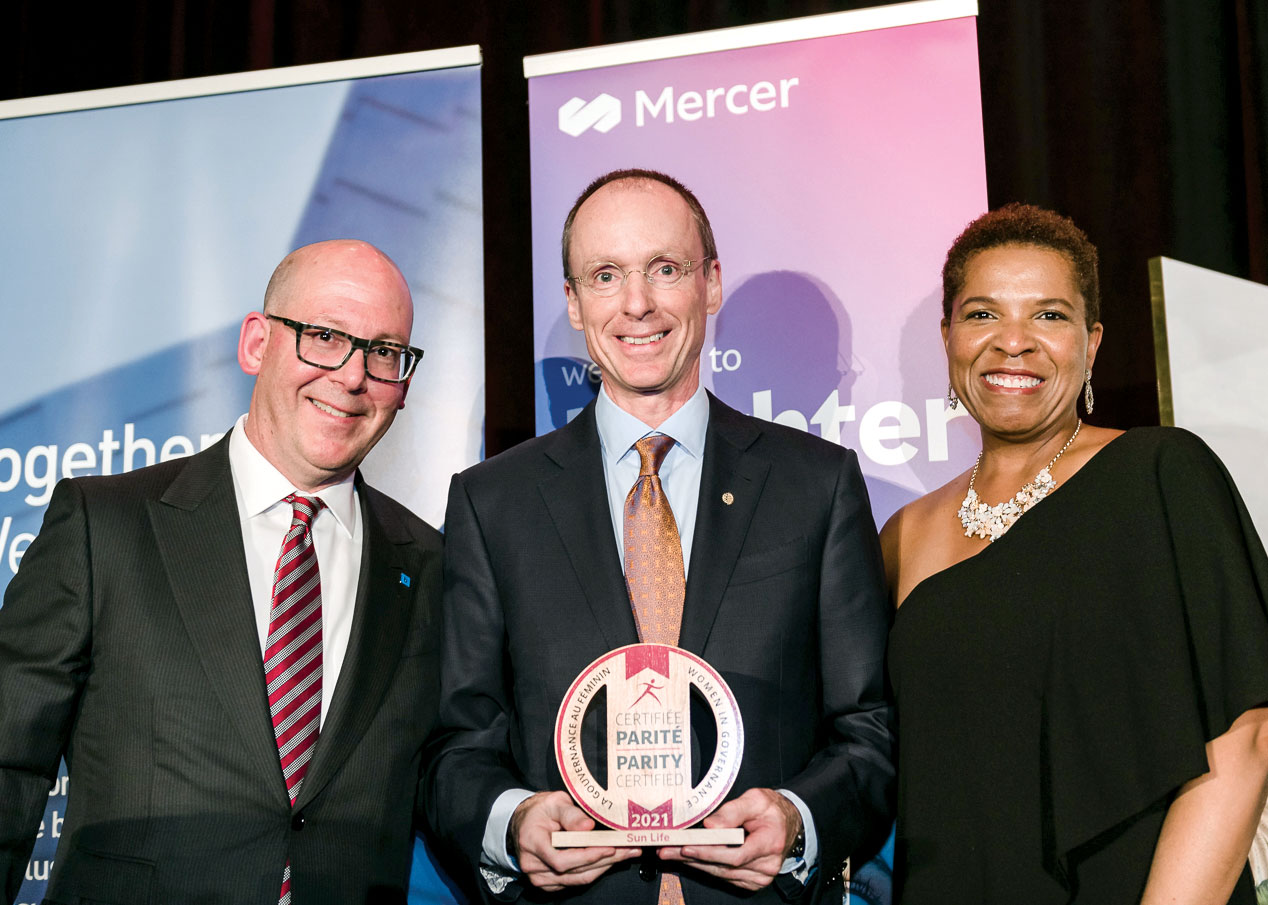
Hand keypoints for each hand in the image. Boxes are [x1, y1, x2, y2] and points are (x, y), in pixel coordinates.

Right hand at [510, 791, 640, 890]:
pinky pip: (576, 881)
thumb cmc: (541, 810)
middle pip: (573, 871)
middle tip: (629, 849)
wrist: (524, 822)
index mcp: (532, 842)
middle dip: (605, 860)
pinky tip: (610, 860)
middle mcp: (533, 865)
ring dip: (604, 867)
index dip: (587, 856)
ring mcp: (539, 877)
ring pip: (578, 878)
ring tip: (626, 854)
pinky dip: (595, 870)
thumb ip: (571, 814)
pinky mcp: (548, 883)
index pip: (561, 859)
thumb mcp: (554, 802)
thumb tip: (588, 826)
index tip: (610, 847)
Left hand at [658, 787, 802, 890]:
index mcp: (770, 842)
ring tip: (672, 853)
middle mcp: (767, 864)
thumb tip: (710, 825)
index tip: (687, 846)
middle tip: (668, 850)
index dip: (710, 852)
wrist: (787, 823)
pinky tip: (690, 859)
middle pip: (724, 865)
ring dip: (695, 863)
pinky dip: (707, 866)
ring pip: (721, 873)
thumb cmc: (771, 810)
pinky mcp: (753, 880)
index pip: (737, 854)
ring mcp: (760, 876)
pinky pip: (725, 875)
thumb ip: (733, 811)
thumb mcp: (756, 799)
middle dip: (692, 857)